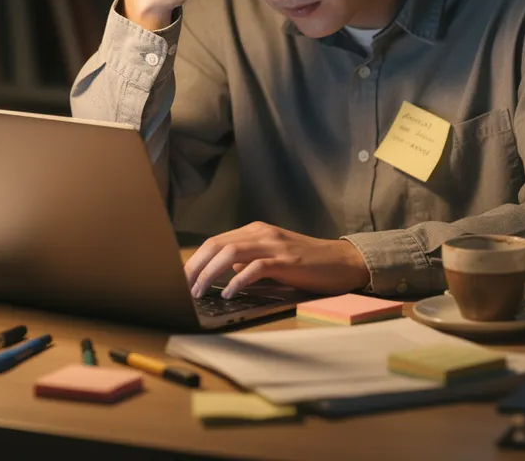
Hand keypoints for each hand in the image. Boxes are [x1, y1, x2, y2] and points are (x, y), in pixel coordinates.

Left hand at [184, 222, 370, 298]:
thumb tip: (225, 274)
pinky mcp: (287, 260)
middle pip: (217, 244)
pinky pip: (255, 268)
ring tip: (198, 292)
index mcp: (255, 231)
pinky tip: (228, 294)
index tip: (181, 278)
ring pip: (231, 253)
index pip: (215, 241)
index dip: (195, 260)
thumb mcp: (274, 259)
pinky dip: (238, 281)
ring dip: (210, 273)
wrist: (343, 261)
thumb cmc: (308, 264)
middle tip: (181, 287)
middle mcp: (262, 233)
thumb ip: (249, 262)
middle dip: (194, 266)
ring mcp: (274, 245)